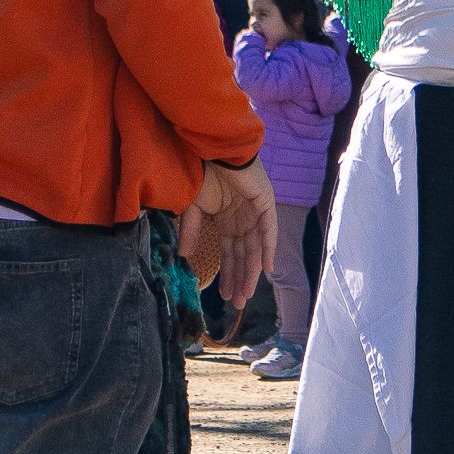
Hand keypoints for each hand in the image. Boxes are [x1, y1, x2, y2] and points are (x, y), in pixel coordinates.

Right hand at [178, 157, 276, 339]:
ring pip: (255, 248)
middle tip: (238, 303)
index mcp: (228, 221)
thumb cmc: (202, 173)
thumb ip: (191, 231)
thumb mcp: (192, 208)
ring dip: (251, 272)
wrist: (212, 150)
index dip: (228, 274)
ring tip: (246, 293)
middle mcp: (243, 220)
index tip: (224, 296)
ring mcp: (256, 212)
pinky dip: (267, 249)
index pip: (230, 254)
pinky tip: (265, 269)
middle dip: (240, 279)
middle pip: (243, 256)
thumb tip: (184, 256)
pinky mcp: (265, 202)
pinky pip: (268, 230)